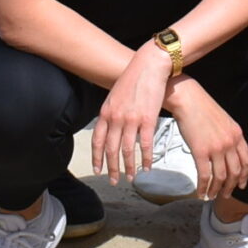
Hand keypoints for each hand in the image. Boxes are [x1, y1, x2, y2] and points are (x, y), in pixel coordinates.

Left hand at [90, 42, 174, 186]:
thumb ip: (110, 112)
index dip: (97, 158)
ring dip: (129, 167)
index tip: (98, 170)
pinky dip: (146, 158)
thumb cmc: (133, 78)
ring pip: (128, 150)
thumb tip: (107, 128)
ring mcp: (132, 119)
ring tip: (130, 177)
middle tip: (114, 181)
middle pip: (111, 149)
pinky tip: (147, 167)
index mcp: (106, 112)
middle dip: (112, 168)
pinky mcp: (148, 119)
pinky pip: (146, 145)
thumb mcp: (114, 95)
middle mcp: (116, 118)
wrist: (149, 65)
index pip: (97, 141)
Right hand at [163, 79, 247, 201]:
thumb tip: (228, 152)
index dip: (244, 175)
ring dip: (216, 190)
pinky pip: (205, 176)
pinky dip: (203, 187)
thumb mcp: (224, 120)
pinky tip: (200, 193)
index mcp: (237, 134)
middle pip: (235, 172)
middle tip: (225, 195)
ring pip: (220, 177)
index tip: (241, 184)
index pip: (246, 160)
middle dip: (230, 186)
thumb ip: (229, 136)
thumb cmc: (202, 108)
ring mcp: (216, 148)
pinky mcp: (201, 152)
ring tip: (211, 196)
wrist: (188, 100)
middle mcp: (230, 142)